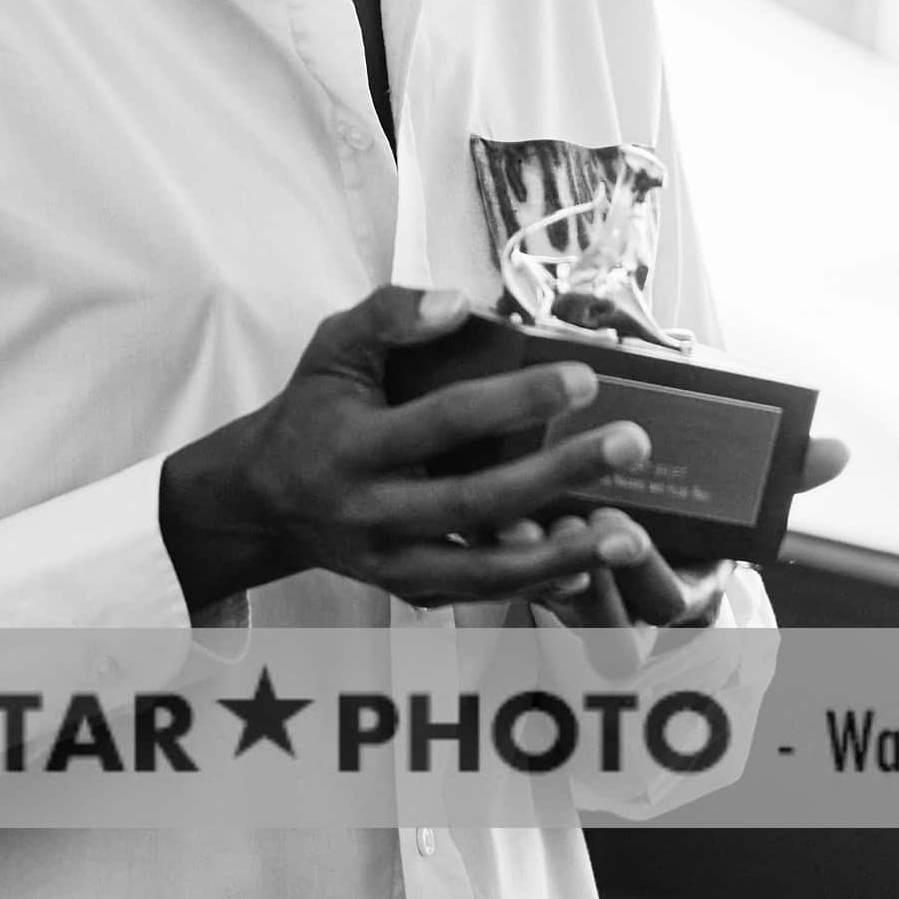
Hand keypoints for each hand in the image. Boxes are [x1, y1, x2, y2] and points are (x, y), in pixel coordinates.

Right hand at [160, 286, 672, 612]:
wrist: (267, 498)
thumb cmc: (314, 409)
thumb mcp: (332, 347)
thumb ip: (387, 314)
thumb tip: (461, 302)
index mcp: (355, 444)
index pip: (445, 420)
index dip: (516, 400)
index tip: (585, 378)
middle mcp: (372, 511)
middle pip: (478, 501)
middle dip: (560, 474)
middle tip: (631, 444)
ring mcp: (390, 562)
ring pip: (485, 571)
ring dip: (564, 555)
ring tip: (630, 536)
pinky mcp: (408, 591)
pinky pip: (479, 596)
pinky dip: (536, 588)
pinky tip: (588, 566)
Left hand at [507, 432, 851, 627]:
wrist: (627, 504)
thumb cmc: (688, 503)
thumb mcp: (734, 489)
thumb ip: (783, 473)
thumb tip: (840, 450)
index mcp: (682, 586)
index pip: (665, 597)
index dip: (640, 568)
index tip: (624, 526)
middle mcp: (626, 606)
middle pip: (603, 615)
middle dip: (581, 570)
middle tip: (559, 517)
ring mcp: (573, 598)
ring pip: (548, 601)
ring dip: (528, 561)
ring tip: (506, 518)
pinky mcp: (523, 577)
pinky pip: (502, 577)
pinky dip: (489, 549)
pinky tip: (472, 513)